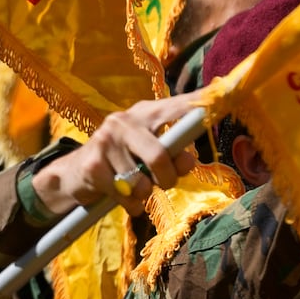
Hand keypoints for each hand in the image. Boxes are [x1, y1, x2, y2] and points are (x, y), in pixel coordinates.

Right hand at [31, 95, 199, 214]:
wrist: (74, 176)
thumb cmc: (122, 164)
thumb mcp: (149, 156)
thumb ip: (173, 156)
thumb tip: (188, 159)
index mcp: (145, 113)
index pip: (177, 106)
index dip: (200, 104)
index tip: (225, 93)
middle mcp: (125, 120)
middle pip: (160, 154)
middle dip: (167, 178)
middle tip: (162, 184)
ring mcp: (106, 140)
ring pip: (141, 181)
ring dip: (144, 194)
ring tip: (136, 190)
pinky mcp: (92, 164)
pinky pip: (123, 194)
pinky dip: (129, 204)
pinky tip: (122, 198)